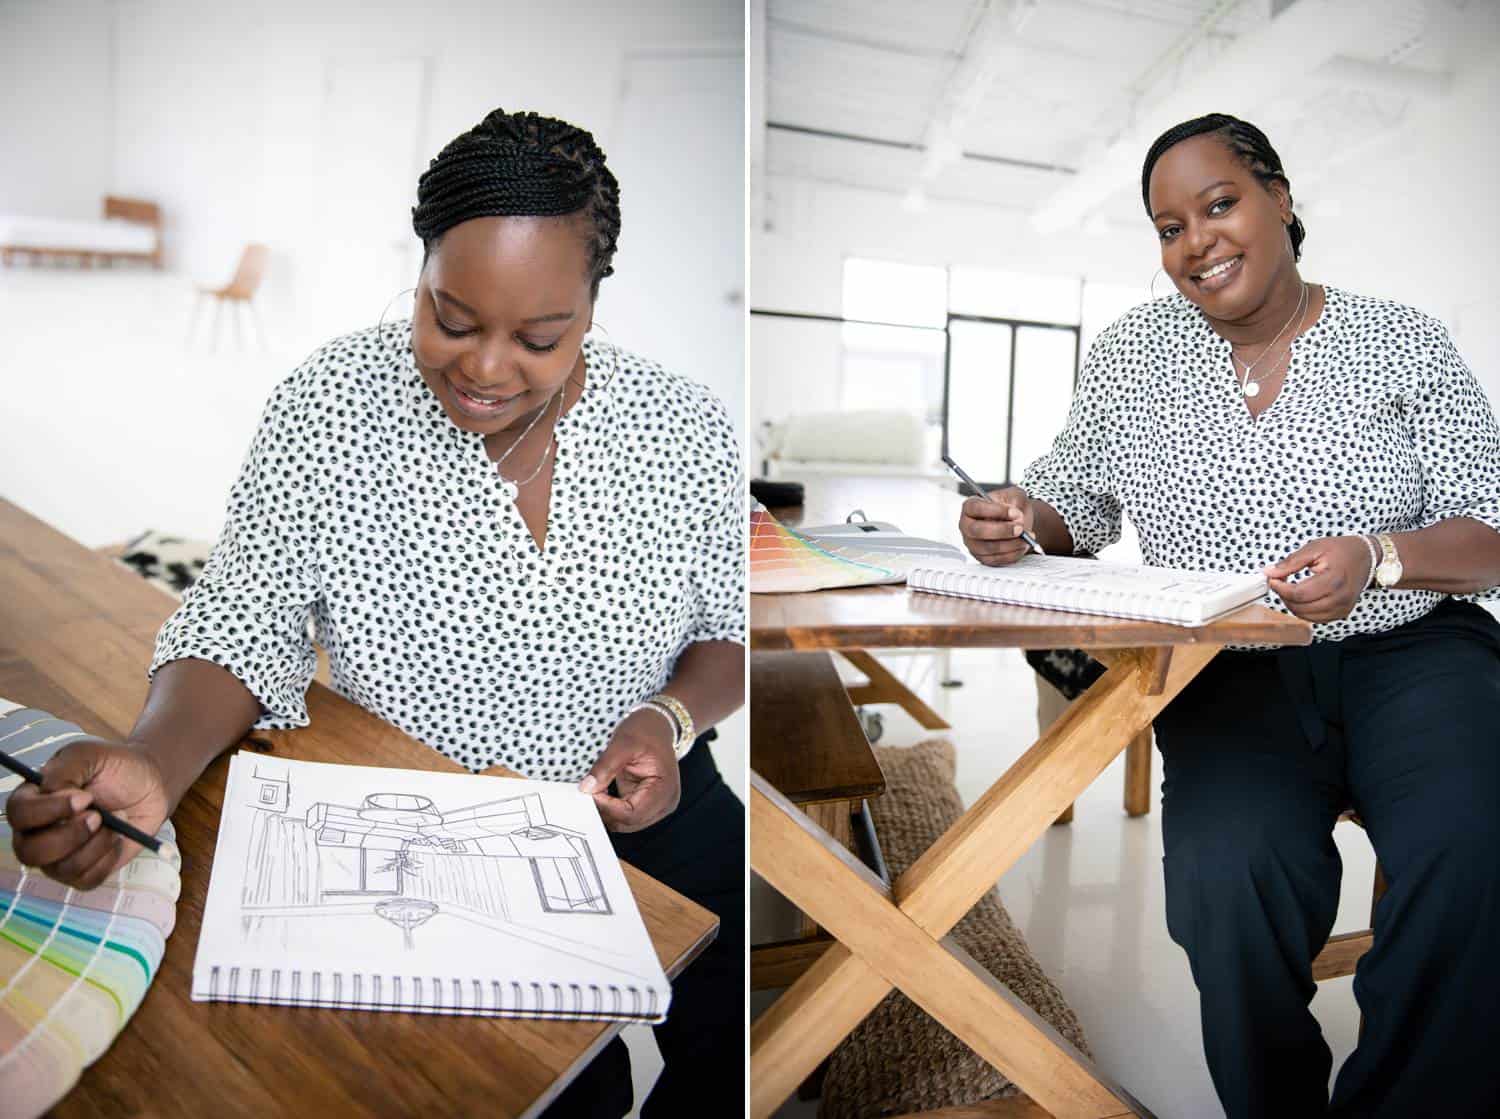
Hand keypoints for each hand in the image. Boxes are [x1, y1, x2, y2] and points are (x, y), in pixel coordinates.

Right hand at [5, 739, 169, 889]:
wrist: (150, 784)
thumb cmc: (115, 767)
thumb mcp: (89, 755)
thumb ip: (65, 770)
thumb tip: (53, 794)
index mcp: (32, 800)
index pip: (19, 813)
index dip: (49, 810)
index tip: (85, 798)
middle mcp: (37, 832)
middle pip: (29, 851)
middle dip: (69, 836)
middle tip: (99, 816)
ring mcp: (58, 856)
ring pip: (60, 868)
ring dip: (95, 845)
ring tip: (117, 821)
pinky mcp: (82, 871)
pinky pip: (86, 879)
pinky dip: (108, 859)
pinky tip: (119, 837)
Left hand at [579, 708, 680, 832]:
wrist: (656, 724)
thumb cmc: (647, 731)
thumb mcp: (624, 743)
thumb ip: (605, 766)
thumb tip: (587, 788)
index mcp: (664, 790)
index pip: (632, 814)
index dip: (608, 807)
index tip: (591, 791)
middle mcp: (664, 803)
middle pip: (628, 823)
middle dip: (605, 811)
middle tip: (587, 792)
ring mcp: (655, 805)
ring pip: (624, 823)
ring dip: (606, 811)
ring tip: (593, 791)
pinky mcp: (644, 803)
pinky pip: (623, 814)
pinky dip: (609, 807)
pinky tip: (599, 793)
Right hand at [959, 486, 1035, 566]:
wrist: (1017, 522)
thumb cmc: (1011, 507)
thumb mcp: (1015, 495)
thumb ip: (1015, 501)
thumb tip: (1016, 518)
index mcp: (970, 506)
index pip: (976, 508)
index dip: (995, 511)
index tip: (1014, 512)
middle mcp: (967, 526)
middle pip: (978, 530)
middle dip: (1002, 530)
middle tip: (1020, 528)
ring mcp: (973, 544)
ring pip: (988, 548)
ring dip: (1011, 544)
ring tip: (1027, 537)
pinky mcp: (982, 558)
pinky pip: (996, 559)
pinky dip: (1013, 554)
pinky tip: (1023, 545)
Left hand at [1264, 536, 1373, 622]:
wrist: (1366, 557)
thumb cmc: (1342, 550)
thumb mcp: (1315, 548)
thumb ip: (1291, 562)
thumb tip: (1269, 572)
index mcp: (1335, 579)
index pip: (1299, 594)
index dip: (1281, 588)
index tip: (1273, 580)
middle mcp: (1341, 597)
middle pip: (1301, 607)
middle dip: (1284, 596)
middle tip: (1280, 583)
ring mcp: (1343, 608)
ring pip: (1306, 616)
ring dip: (1292, 605)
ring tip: (1290, 589)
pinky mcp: (1342, 613)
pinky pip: (1316, 619)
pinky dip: (1304, 610)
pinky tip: (1302, 597)